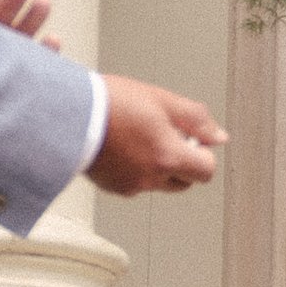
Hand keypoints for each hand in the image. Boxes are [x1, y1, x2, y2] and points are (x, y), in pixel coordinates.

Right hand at [90, 76, 224, 195]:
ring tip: (138, 135)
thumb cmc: (109, 104)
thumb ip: (196, 119)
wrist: (67, 114)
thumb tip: (218, 137)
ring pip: (158, 182)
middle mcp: (151, 178)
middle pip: (183, 180)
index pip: (206, 171)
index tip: (191, 137)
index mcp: (168, 158)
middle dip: (181, 161)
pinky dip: (134, 168)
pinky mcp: (110, 186)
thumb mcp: (161, 100)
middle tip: (164, 134)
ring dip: (157, 165)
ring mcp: (130, 185)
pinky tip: (122, 145)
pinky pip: (134, 182)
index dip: (202, 153)